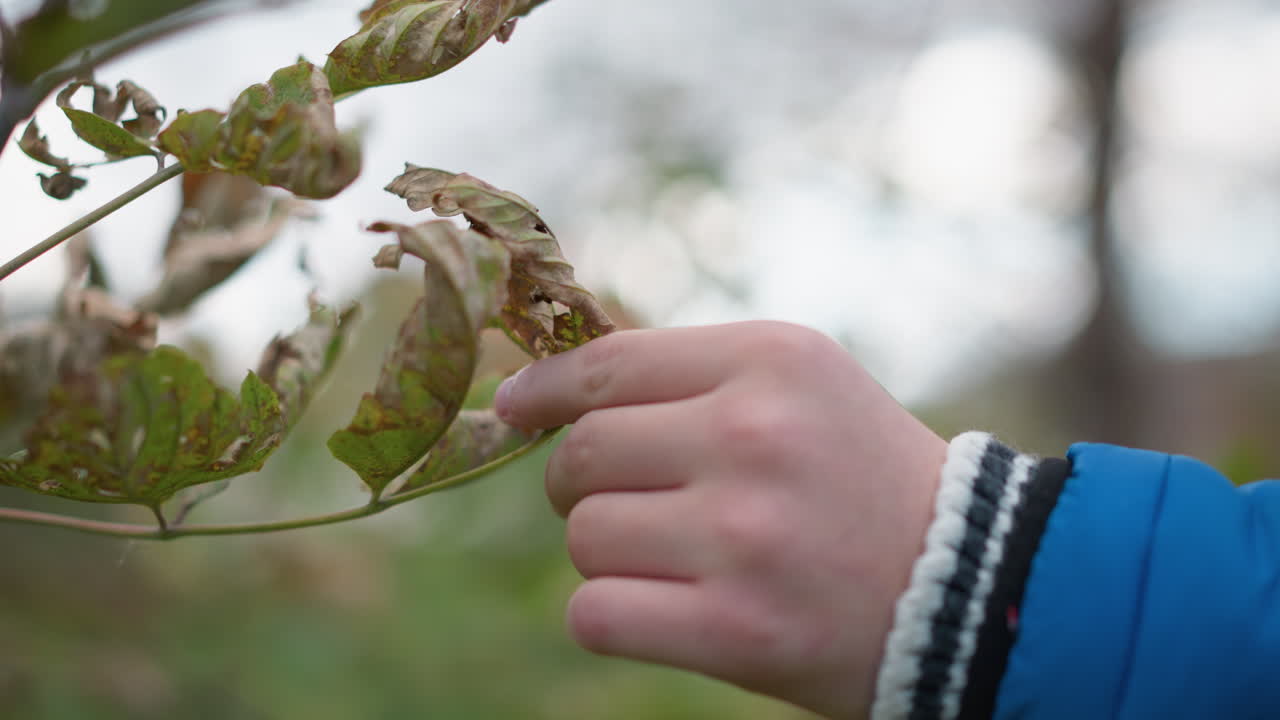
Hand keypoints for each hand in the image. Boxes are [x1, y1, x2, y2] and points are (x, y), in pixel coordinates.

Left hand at [494, 321, 946, 718]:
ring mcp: (743, 535)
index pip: (608, 364)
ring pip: (584, 535)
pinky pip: (594, 613)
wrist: (972, 589)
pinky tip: (666, 610)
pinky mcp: (737, 629)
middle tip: (639, 502)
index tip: (515, 409)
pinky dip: (612, 615)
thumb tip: (539, 390)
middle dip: (586, 482)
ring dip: (613, 552)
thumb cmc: (861, 479)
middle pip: (583, 453)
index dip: (545, 391)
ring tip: (684, 558)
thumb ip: (685, 376)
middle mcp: (754, 435)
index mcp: (771, 360)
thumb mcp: (798, 387)